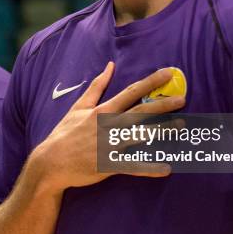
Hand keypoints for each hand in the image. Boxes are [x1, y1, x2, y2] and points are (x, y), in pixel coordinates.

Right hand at [37, 63, 185, 191]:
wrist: (50, 162)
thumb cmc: (65, 133)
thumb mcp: (79, 106)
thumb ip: (97, 86)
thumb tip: (110, 65)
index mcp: (103, 110)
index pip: (131, 92)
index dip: (151, 82)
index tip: (168, 73)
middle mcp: (109, 125)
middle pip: (140, 112)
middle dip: (162, 104)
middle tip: (182, 98)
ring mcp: (110, 145)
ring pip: (140, 136)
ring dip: (162, 131)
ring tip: (181, 125)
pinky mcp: (109, 164)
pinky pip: (133, 166)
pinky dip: (149, 168)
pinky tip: (167, 168)